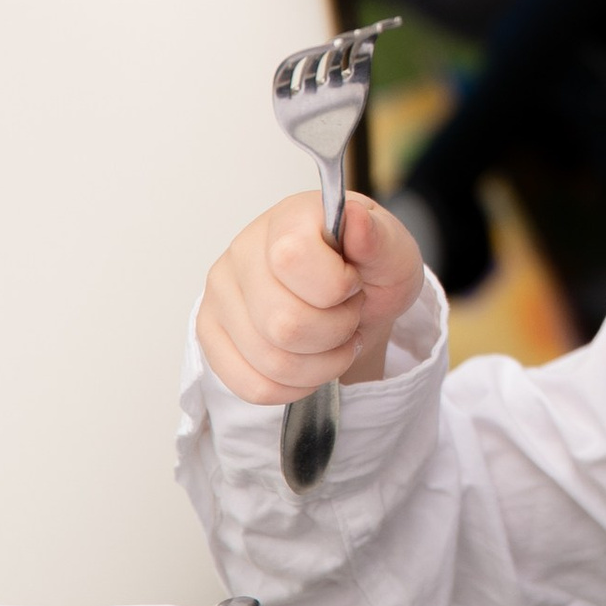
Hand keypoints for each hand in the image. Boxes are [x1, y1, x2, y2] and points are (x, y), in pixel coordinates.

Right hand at [196, 190, 425, 405]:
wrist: (351, 299)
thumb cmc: (368, 271)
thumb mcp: (394, 253)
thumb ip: (381, 238)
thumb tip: (356, 220)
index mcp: (288, 218)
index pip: (292, 259)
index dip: (336, 286)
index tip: (352, 282)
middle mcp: (243, 250)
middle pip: (285, 324)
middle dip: (336, 332)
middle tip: (347, 314)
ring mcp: (221, 294)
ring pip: (271, 361)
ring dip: (322, 364)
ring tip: (334, 338)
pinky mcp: (212, 333)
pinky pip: (252, 385)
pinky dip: (295, 387)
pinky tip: (312, 364)